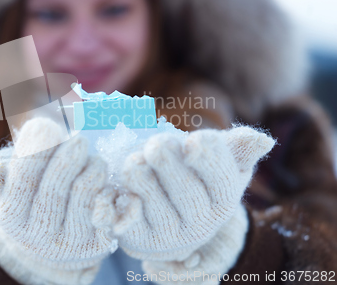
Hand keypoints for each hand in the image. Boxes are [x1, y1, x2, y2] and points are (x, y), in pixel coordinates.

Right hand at [0, 117, 116, 284]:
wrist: (55, 234)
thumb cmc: (29, 193)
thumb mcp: (7, 181)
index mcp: (11, 217)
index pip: (22, 181)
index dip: (34, 151)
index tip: (44, 125)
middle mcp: (38, 236)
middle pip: (54, 191)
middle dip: (67, 159)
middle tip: (78, 140)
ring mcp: (69, 243)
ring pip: (84, 196)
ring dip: (91, 169)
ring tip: (92, 159)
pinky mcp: (98, 244)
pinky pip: (109, 213)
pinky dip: (108, 191)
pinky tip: (103, 178)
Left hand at [114, 126, 273, 276]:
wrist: (163, 213)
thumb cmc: (191, 177)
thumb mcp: (216, 160)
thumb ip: (236, 148)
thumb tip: (263, 141)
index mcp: (222, 201)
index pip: (222, 181)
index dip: (210, 159)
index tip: (194, 141)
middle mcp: (199, 225)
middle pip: (187, 193)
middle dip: (169, 162)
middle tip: (157, 144)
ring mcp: (168, 236)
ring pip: (155, 205)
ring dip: (141, 176)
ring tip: (135, 160)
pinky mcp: (138, 240)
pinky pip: (129, 223)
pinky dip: (122, 204)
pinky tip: (118, 189)